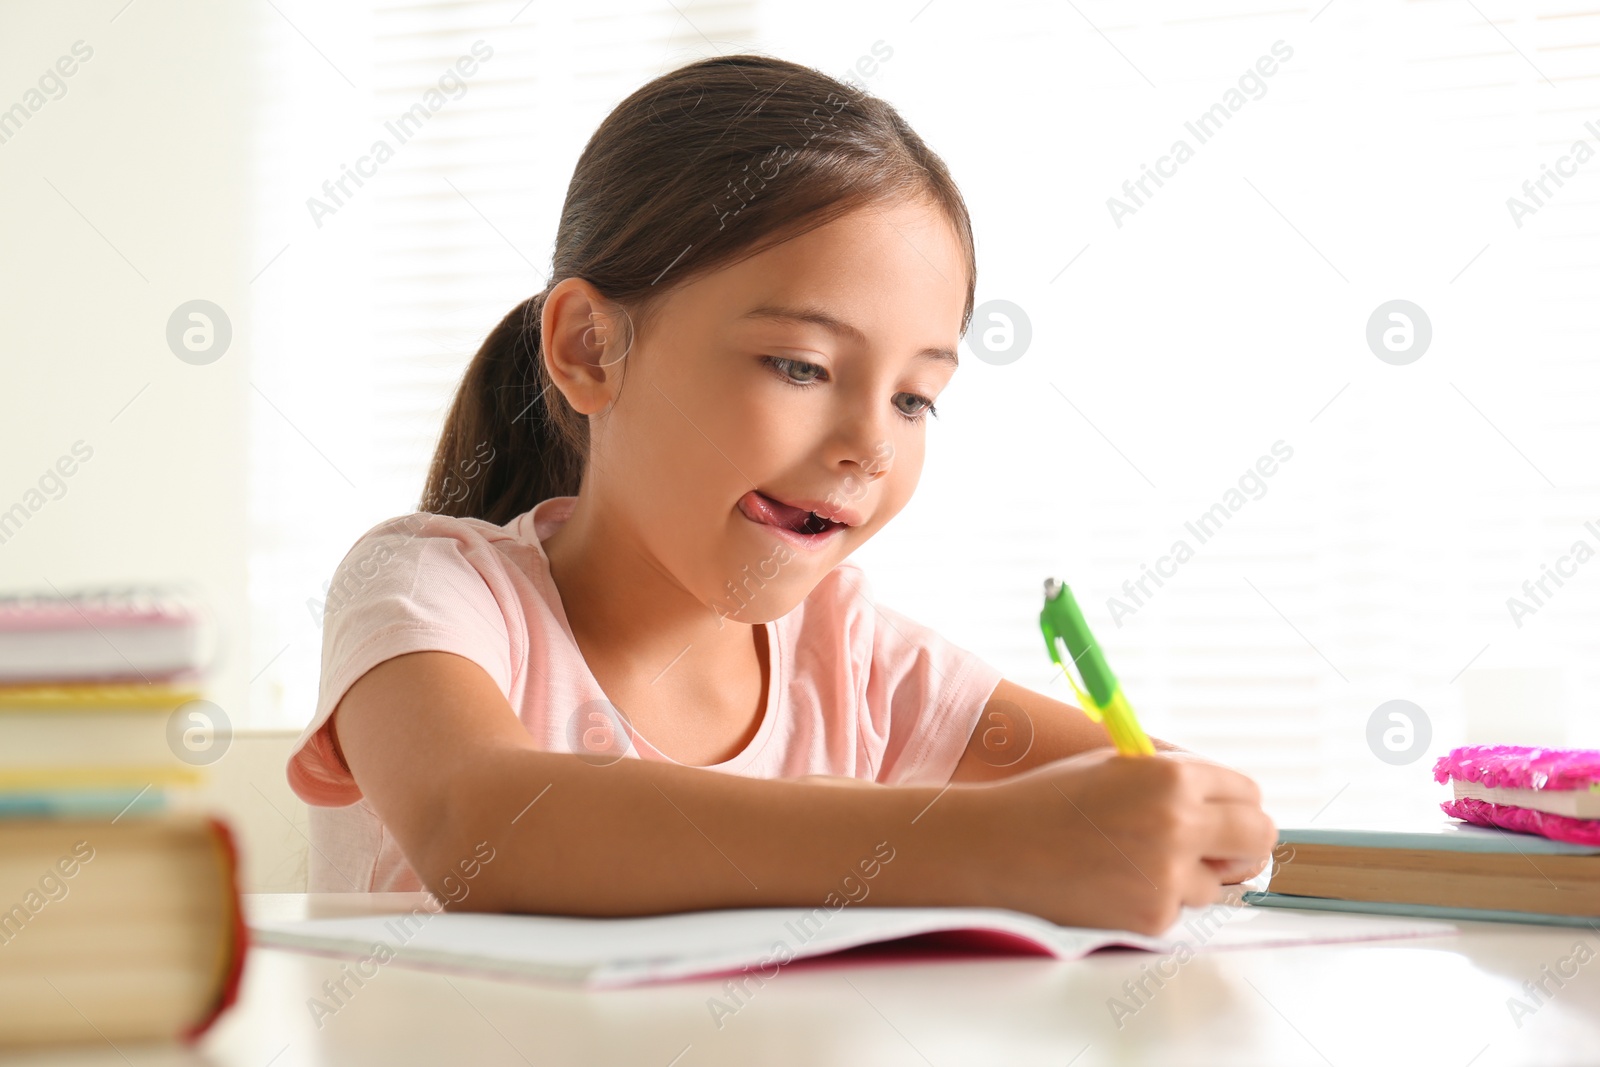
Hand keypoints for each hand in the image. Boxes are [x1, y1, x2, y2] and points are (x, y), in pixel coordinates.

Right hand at [957, 748, 1275, 934]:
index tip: (1224, 815)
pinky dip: (1157, 900)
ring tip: (1137, 862)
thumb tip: (1229, 805)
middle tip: (1219, 848)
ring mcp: (1169, 875)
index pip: (1247, 793)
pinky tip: (1114, 883)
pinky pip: (1179, 909)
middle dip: (1243, 842)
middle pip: (1259, 838)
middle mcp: (1180, 824)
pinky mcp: (1154, 916)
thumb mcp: (1117, 767)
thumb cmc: (1051, 800)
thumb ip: (1176, 780)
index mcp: (1172, 776)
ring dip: (1193, 876)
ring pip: (1221, 882)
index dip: (1234, 804)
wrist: (997, 847)